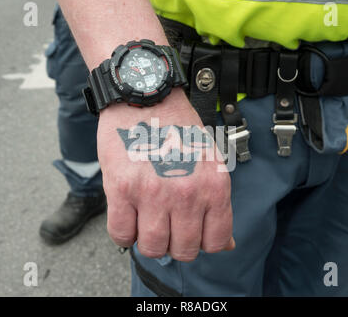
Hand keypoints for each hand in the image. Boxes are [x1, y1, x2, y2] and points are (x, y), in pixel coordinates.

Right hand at [98, 89, 234, 261]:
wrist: (146, 96)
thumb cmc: (178, 127)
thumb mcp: (210, 162)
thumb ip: (217, 203)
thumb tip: (226, 244)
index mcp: (214, 186)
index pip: (215, 242)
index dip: (201, 242)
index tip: (189, 231)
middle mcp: (188, 194)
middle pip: (184, 251)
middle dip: (174, 244)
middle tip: (165, 225)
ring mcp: (154, 193)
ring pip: (153, 248)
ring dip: (148, 241)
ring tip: (145, 220)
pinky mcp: (122, 189)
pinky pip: (121, 234)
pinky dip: (124, 233)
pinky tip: (127, 217)